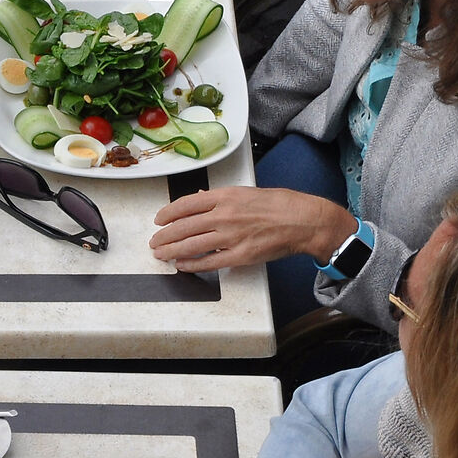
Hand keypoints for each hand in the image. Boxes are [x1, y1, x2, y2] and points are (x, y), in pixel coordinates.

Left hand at [149, 185, 357, 273]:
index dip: (168, 213)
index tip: (159, 220)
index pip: (187, 204)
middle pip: (184, 226)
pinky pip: (209, 262)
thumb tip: (198, 199)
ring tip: (160, 254)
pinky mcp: (240, 255)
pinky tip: (181, 265)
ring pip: (192, 245)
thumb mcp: (246, 192)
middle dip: (164, 236)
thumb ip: (221, 198)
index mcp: (226, 196)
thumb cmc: (279, 205)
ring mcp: (231, 236)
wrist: (303, 220)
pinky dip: (192, 264)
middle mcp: (225, 215)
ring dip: (172, 251)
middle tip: (154, 241)